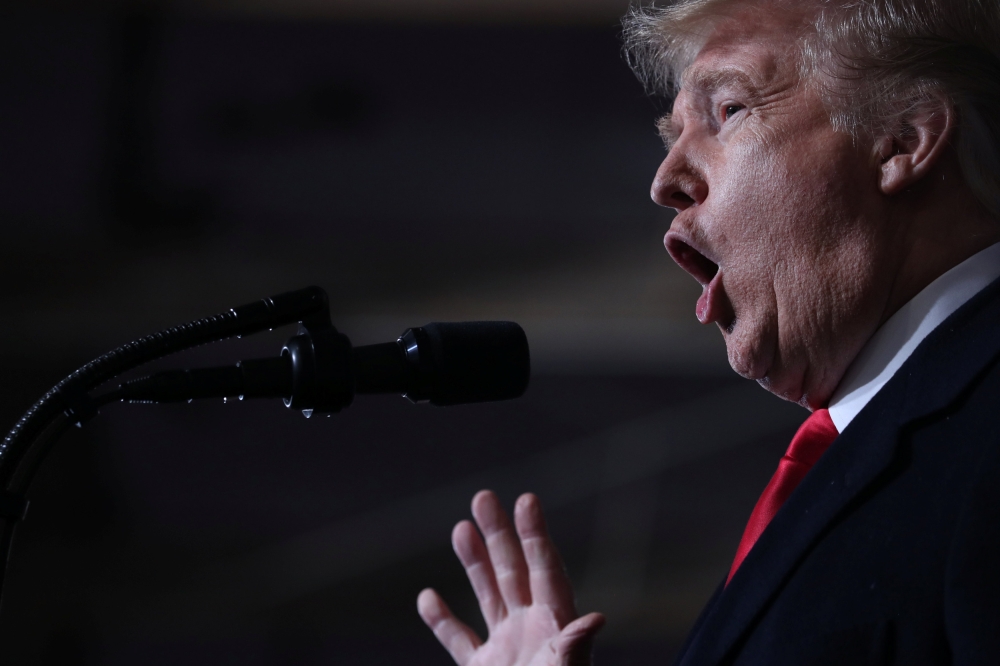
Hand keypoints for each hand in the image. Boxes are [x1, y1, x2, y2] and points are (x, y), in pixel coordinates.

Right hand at [418, 490, 603, 665]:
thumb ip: (574, 649)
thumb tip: (596, 619)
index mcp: (555, 625)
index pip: (545, 569)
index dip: (535, 534)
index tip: (526, 500)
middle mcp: (532, 629)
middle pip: (514, 571)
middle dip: (499, 533)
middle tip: (483, 496)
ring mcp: (507, 649)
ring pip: (489, 596)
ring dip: (475, 563)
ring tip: (461, 527)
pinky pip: (459, 640)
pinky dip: (442, 620)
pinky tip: (427, 597)